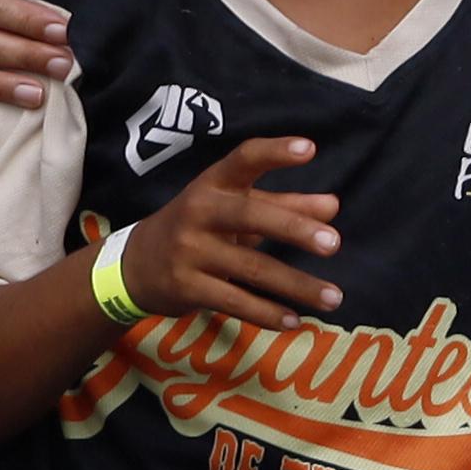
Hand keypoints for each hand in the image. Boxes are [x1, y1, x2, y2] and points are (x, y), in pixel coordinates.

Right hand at [123, 138, 345, 330]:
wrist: (135, 264)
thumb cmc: (200, 227)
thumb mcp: (235, 208)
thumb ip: (284, 204)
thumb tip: (333, 206)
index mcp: (214, 184)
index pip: (244, 159)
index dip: (275, 152)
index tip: (310, 148)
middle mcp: (199, 212)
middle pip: (250, 216)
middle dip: (294, 229)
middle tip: (335, 243)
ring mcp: (189, 251)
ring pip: (251, 268)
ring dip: (296, 285)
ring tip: (334, 297)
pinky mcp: (186, 287)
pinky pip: (234, 301)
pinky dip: (267, 313)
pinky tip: (295, 321)